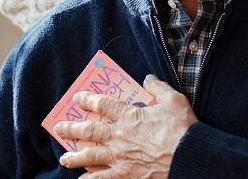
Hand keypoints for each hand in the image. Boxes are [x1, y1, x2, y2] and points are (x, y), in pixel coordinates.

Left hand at [55, 75, 195, 177]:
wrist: (188, 156)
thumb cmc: (182, 128)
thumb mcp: (173, 100)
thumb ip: (158, 88)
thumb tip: (148, 78)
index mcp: (128, 116)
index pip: (102, 104)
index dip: (88, 100)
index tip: (77, 99)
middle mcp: (119, 136)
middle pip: (89, 130)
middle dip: (72, 129)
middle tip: (59, 129)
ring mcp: (119, 157)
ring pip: (90, 155)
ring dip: (75, 157)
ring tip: (64, 158)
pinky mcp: (125, 175)